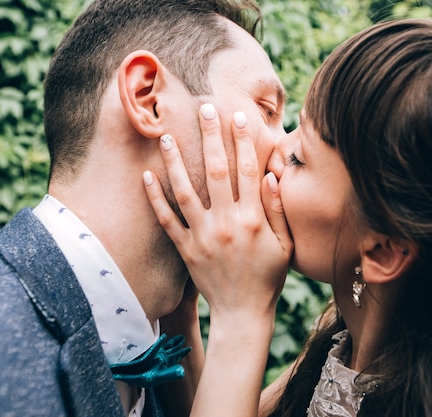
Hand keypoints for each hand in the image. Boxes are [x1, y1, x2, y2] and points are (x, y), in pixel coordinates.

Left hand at [144, 103, 292, 320]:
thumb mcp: (285, 244)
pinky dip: (155, 198)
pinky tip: (146, 175)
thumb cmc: (268, 276)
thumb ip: (278, 209)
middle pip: (217, 171)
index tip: (237, 116)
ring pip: (186, 191)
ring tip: (165, 135)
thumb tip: (270, 175)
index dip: (242, 141)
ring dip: (175, 161)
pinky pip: (167, 220)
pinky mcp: (186, 249)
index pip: (247, 170)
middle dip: (210, 137)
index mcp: (253, 219)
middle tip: (204, 108)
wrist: (243, 312)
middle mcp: (227, 223)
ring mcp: (203, 236)